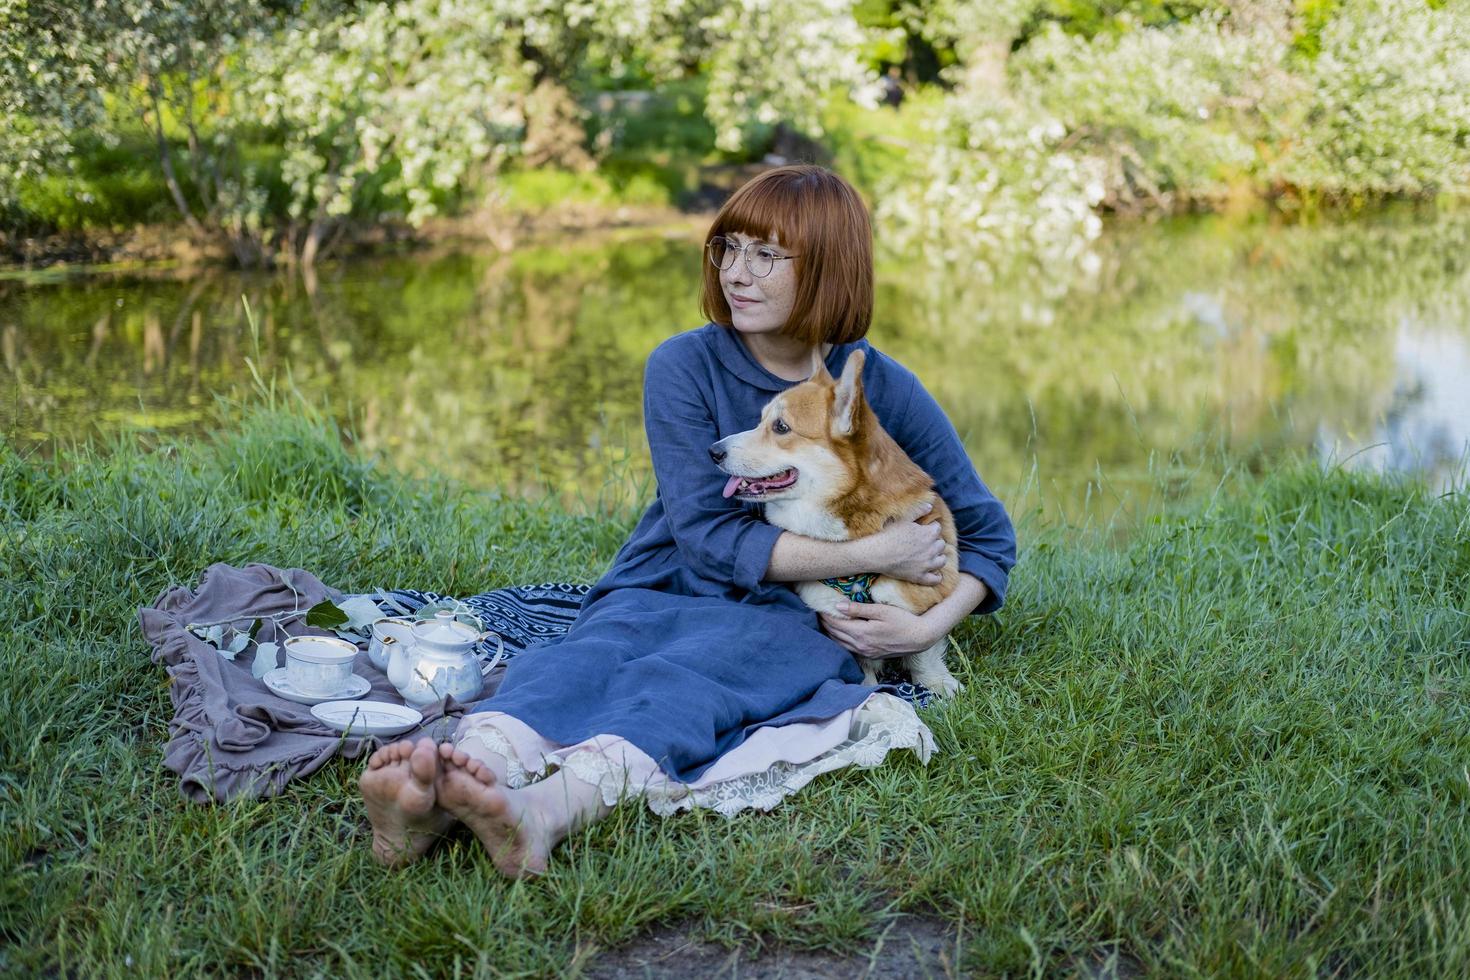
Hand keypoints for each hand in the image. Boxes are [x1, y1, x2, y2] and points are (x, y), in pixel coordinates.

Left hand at [819, 601, 939, 659]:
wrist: (920, 638)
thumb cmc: (903, 620)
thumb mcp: (881, 611)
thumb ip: (858, 609)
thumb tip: (838, 606)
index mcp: (861, 633)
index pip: (836, 623)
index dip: (825, 614)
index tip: (819, 604)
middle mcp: (860, 645)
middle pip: (835, 634)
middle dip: (825, 623)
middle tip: (817, 611)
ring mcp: (865, 652)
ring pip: (839, 643)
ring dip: (830, 633)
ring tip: (824, 622)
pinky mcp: (870, 655)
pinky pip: (848, 648)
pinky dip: (839, 640)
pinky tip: (838, 634)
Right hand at [862, 504, 944, 584]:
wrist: (877, 553)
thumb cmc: (889, 534)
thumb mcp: (904, 519)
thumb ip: (918, 511)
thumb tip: (930, 506)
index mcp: (929, 534)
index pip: (937, 528)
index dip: (930, 528)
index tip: (923, 529)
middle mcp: (932, 549)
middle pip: (941, 544)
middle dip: (935, 542)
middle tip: (924, 542)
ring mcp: (927, 565)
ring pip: (942, 560)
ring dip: (938, 557)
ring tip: (930, 556)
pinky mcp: (920, 577)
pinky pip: (935, 579)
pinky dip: (936, 576)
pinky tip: (933, 573)